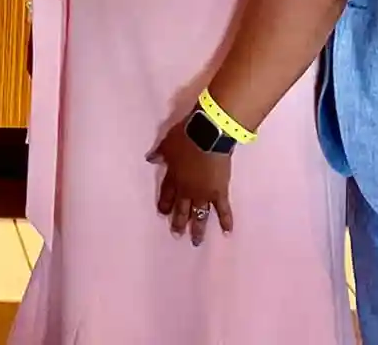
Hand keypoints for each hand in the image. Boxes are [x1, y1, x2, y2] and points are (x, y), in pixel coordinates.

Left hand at [149, 120, 233, 245]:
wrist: (208, 136)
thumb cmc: (185, 138)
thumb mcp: (167, 144)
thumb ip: (159, 154)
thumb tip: (150, 159)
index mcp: (173, 178)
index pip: (166, 195)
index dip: (164, 205)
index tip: (162, 214)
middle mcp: (187, 190)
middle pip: (182, 209)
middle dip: (178, 223)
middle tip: (176, 235)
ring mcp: (204, 194)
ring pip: (199, 215)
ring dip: (198, 229)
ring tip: (196, 242)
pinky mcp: (220, 193)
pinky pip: (223, 210)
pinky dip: (225, 221)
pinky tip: (227, 233)